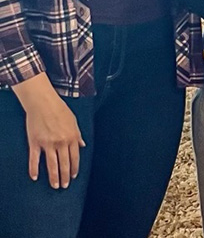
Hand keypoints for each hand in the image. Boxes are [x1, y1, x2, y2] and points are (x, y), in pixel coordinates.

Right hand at [11, 73, 84, 187]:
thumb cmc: (59, 110)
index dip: (74, 168)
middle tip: (64, 186)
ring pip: (52, 164)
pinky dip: (34, 169)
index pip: (74, 157)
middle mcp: (61, 142)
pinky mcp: (35, 143)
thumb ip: (78, 135)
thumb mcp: (73, 121)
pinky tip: (35, 177)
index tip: (73, 176)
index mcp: (72, 137)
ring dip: (54, 176)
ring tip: (55, 185)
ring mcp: (47, 144)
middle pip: (64, 164)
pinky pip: (35, 159)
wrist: (43, 103)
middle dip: (65, 176)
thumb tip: (82, 145)